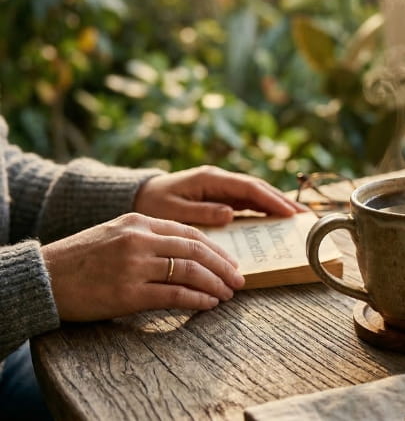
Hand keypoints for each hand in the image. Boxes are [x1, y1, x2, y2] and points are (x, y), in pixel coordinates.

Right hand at [41, 213, 245, 320]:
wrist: (44, 278)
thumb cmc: (82, 259)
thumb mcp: (116, 234)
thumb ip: (150, 238)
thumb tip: (190, 253)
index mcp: (139, 222)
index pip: (190, 233)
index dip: (216, 250)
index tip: (231, 262)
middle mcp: (139, 240)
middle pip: (196, 252)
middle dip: (223, 267)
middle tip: (238, 280)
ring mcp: (134, 266)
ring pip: (190, 273)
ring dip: (214, 285)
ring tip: (227, 294)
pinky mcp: (128, 294)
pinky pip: (174, 295)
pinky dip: (197, 300)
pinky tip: (209, 305)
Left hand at [134, 165, 306, 225]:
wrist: (138, 197)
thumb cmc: (152, 205)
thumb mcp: (172, 211)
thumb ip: (201, 212)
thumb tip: (230, 214)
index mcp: (210, 179)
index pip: (249, 187)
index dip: (271, 199)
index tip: (289, 212)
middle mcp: (219, 179)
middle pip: (258, 188)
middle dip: (282, 200)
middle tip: (303, 216)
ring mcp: (221, 187)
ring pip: (256, 193)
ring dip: (277, 204)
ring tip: (297, 217)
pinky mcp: (220, 196)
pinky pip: (247, 201)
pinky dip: (264, 208)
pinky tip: (276, 218)